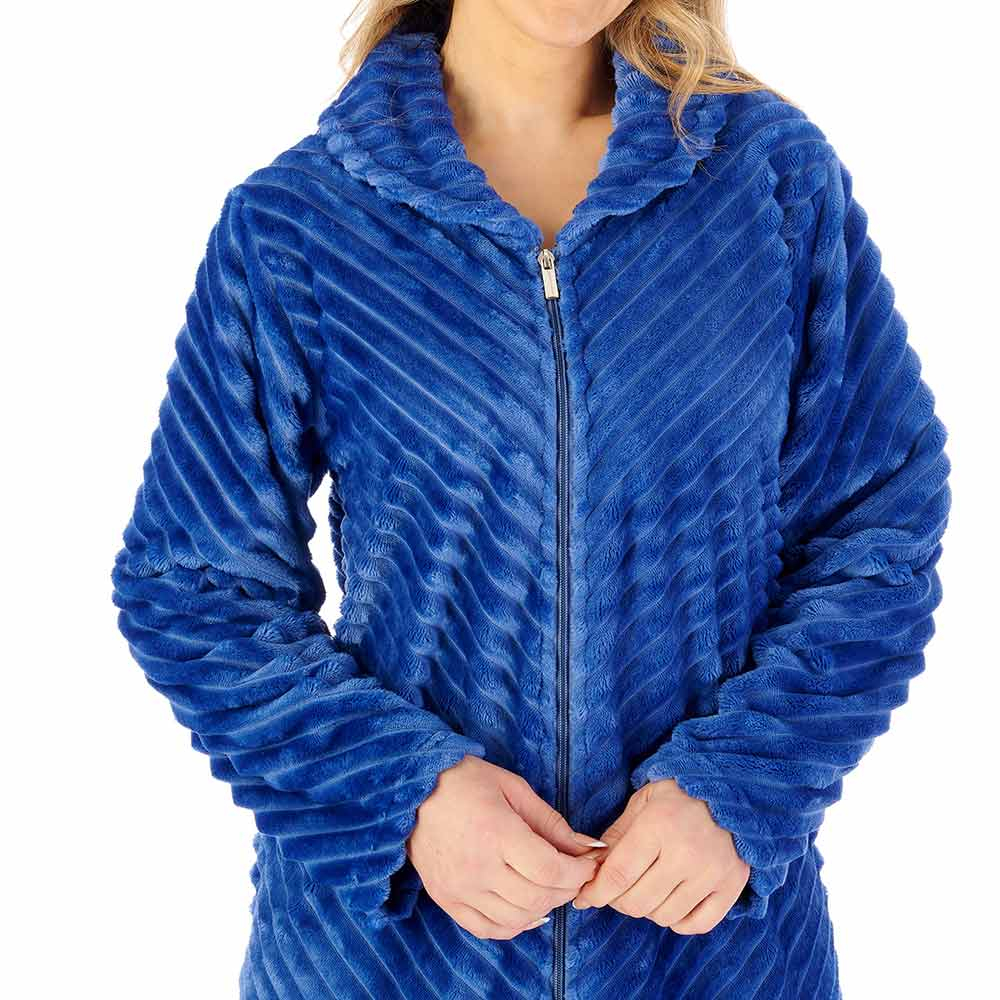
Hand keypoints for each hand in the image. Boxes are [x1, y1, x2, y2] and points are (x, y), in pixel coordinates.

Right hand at [406, 755, 606, 939]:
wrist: (412, 790)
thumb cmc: (465, 781)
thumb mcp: (513, 787)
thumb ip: (551, 822)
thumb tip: (588, 847)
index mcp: (497, 833)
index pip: (550, 870)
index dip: (578, 872)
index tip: (588, 863)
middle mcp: (478, 868)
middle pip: (537, 898)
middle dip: (567, 889)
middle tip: (575, 874)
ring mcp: (460, 889)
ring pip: (516, 919)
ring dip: (543, 908)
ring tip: (551, 887)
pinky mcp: (446, 900)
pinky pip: (488, 929)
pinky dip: (514, 926)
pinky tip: (526, 910)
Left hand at [571, 778, 748, 933]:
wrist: (732, 788)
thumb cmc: (679, 794)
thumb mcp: (642, 802)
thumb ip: (616, 836)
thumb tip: (592, 869)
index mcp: (658, 825)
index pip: (619, 875)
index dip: (596, 892)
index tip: (584, 897)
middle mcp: (687, 852)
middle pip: (638, 901)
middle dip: (617, 901)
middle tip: (616, 890)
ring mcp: (712, 872)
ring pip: (664, 916)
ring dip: (647, 909)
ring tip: (647, 889)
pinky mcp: (733, 885)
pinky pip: (697, 924)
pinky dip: (679, 921)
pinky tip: (672, 902)